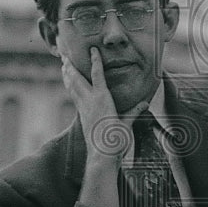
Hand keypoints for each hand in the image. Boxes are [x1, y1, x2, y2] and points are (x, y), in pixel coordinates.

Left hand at [61, 47, 146, 161]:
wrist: (102, 157)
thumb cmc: (116, 141)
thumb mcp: (127, 124)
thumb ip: (134, 112)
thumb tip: (144, 103)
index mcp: (103, 99)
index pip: (98, 75)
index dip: (95, 61)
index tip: (92, 50)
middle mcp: (90, 102)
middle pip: (77, 79)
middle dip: (71, 66)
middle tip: (64, 55)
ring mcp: (84, 109)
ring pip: (73, 88)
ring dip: (67, 76)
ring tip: (63, 66)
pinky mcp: (82, 117)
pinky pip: (75, 97)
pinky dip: (71, 88)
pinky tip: (70, 86)